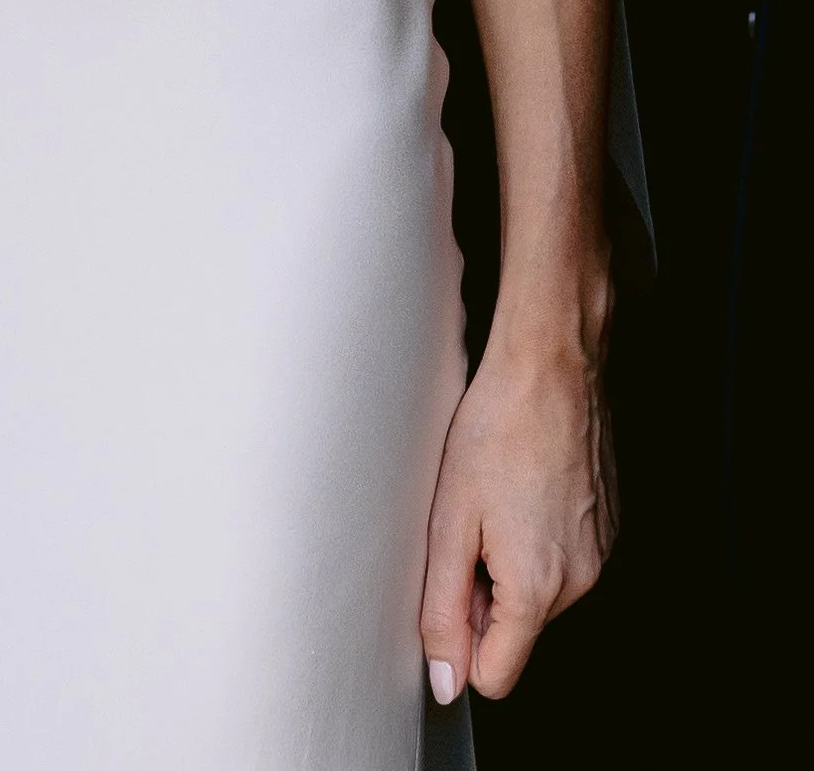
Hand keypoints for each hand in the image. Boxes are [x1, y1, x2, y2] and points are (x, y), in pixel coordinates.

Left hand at [420, 318, 616, 705]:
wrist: (550, 369)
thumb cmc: (495, 431)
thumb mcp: (448, 523)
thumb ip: (442, 610)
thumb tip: (446, 680)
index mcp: (537, 590)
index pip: (496, 675)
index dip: (460, 641)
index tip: (446, 588)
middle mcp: (580, 583)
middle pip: (515, 630)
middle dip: (483, 592)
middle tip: (468, 523)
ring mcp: (599, 555)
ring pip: (539, 594)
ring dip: (509, 564)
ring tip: (495, 500)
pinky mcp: (607, 529)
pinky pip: (563, 560)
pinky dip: (538, 538)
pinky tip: (523, 488)